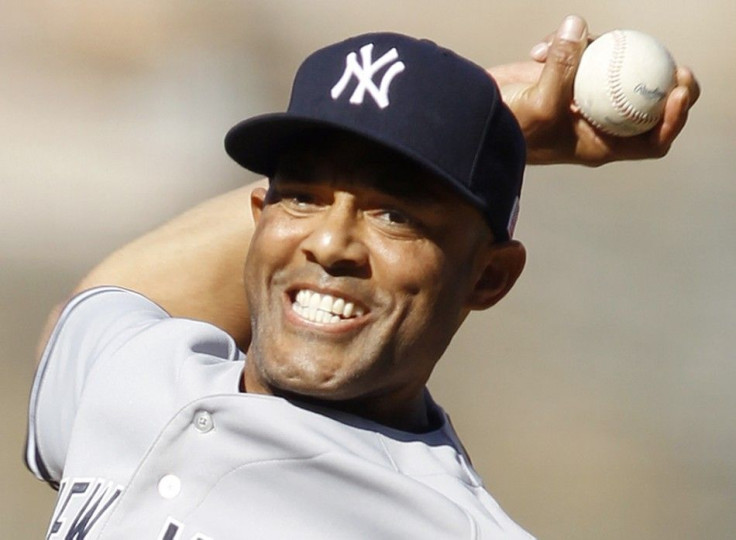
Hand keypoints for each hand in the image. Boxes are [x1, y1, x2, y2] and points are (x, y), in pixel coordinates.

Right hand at [489, 15, 700, 166]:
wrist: (475, 117)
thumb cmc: (507, 128)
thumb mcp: (539, 103)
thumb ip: (563, 67)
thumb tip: (577, 26)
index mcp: (599, 143)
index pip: (652, 140)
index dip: (673, 118)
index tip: (677, 91)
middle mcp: (597, 122)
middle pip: (645, 102)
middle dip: (661, 79)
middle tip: (671, 61)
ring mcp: (582, 98)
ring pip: (613, 68)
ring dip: (597, 49)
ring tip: (566, 44)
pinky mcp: (564, 78)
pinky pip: (581, 53)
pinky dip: (565, 44)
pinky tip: (540, 49)